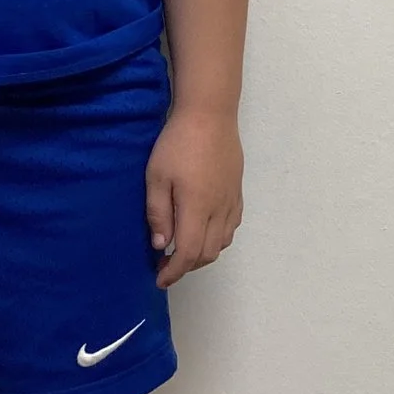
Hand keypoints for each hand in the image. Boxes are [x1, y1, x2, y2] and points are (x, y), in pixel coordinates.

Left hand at [144, 106, 242, 288]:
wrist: (210, 114)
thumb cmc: (177, 143)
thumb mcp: (156, 176)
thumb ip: (158, 213)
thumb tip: (160, 245)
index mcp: (197, 208)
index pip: (188, 253)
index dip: (174, 272)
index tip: (159, 279)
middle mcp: (219, 209)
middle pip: (208, 253)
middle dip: (186, 266)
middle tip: (165, 264)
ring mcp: (232, 201)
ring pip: (222, 242)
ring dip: (202, 253)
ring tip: (182, 248)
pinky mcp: (237, 191)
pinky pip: (232, 226)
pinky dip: (217, 238)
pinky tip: (203, 230)